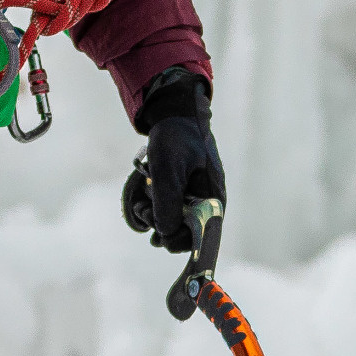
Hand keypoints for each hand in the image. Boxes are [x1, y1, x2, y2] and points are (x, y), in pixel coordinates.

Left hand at [132, 66, 220, 252]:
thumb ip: (168, 203)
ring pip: (172, 222)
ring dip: (153, 215)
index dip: (179, 241)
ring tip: (142, 198)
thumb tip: (165, 234)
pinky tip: (144, 195)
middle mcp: (207, 203)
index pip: (202, 238)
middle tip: (144, 211)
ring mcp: (194, 197)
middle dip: (161, 225)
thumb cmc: (176, 139)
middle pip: (184, 233)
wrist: (174, 114)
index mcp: (214, 199)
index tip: (158, 238)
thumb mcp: (168, 171)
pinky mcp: (182, 192)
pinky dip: (153, 206)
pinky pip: (167, 209)